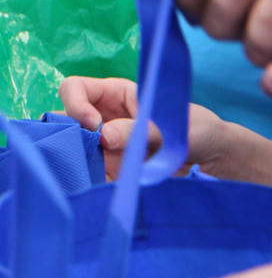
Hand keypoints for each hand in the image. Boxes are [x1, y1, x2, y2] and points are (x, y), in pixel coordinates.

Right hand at [58, 76, 229, 180]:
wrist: (213, 161)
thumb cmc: (195, 130)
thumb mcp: (171, 125)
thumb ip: (138, 129)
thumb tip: (103, 136)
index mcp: (113, 95)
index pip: (75, 88)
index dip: (75, 103)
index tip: (93, 124)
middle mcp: (100, 118)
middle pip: (64, 119)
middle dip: (66, 134)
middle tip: (82, 151)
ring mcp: (100, 146)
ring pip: (69, 148)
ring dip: (72, 159)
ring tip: (84, 172)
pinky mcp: (106, 172)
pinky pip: (85, 175)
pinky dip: (84, 182)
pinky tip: (94, 189)